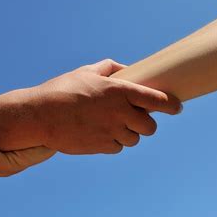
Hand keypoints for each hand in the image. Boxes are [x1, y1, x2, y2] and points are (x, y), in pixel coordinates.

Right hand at [0, 59, 182, 153]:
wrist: (39, 116)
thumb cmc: (62, 90)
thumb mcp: (86, 71)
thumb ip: (109, 69)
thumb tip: (125, 69)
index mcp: (119, 91)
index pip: (157, 100)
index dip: (171, 105)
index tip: (176, 107)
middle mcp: (120, 113)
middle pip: (150, 126)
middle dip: (146, 123)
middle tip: (138, 119)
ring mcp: (111, 132)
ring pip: (134, 139)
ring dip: (129, 134)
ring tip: (114, 126)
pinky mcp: (101, 147)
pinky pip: (118, 148)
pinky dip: (114, 142)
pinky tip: (102, 134)